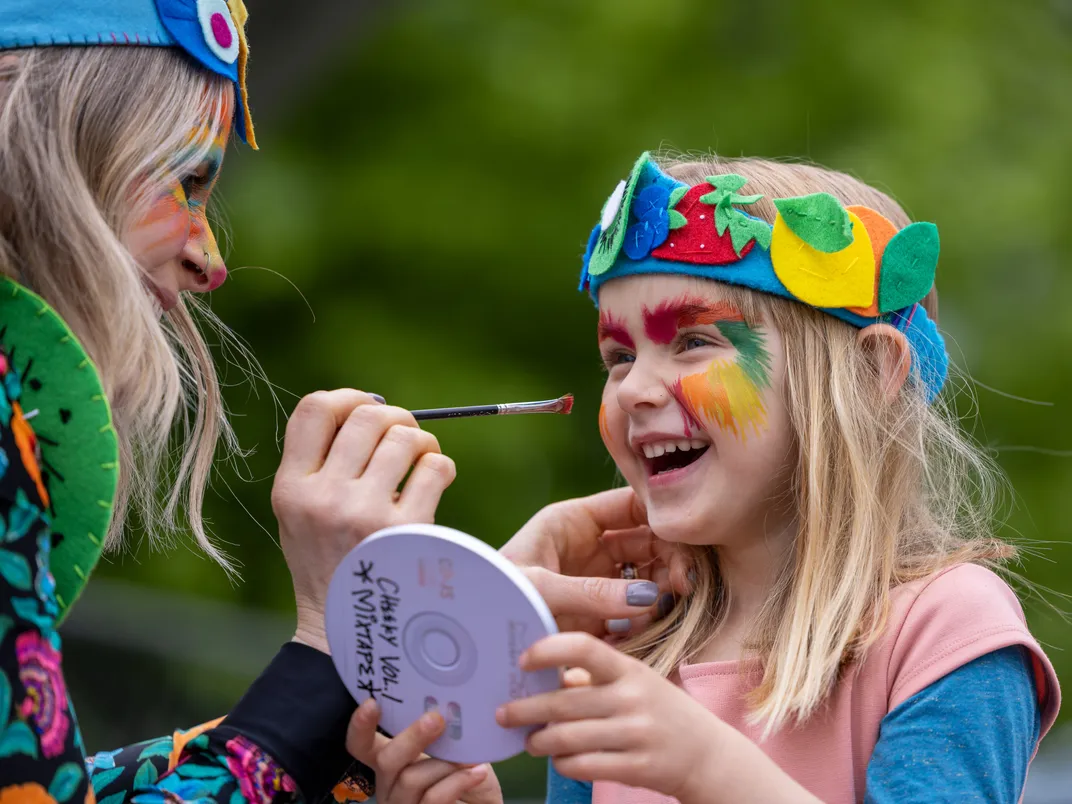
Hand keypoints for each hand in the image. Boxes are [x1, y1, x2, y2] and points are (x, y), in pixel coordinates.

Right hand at [272, 390, 455, 652]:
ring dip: (422, 442)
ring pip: (406, 437)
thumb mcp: (298, 513)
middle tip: (404, 438)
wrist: (343, 633)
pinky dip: (441, 468)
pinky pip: (435, 468)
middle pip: (368, 414)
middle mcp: (323, 497)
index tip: (365, 408)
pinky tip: (435, 484)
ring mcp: (364, 514)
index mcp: (290, 488)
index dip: (348, 396)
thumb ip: (318, 462)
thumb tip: (367, 405)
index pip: (314, 408)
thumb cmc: (327, 562)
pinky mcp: (405, 532)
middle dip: (395, 417)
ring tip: (420, 462)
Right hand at [347, 699, 503, 803]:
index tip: (372, 703)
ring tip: (469, 758)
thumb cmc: (465, 774)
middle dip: (411, 737)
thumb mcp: (456, 746)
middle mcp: (389, 783)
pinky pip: (433, 798)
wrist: (482, 803)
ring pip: (410, 779)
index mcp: (391, 758)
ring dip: (444, 764)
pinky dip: (458, 782)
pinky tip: (476, 772)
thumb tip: (449, 701)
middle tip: (436, 720)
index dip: (360, 726)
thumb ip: (445, 728)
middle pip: (385, 759)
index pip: (361, 744)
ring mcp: (402, 803)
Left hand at [494, 632, 719, 802]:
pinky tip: (558, 759)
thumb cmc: (659, 710)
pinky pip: (582, 765)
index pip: (584, 649)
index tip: (523, 661)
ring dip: (539, 741)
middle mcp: (632, 698)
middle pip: (564, 702)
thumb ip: (592, 678)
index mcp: (628, 669)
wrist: (706, 754)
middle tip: (503, 714)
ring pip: (567, 738)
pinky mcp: (636, 768)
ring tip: (530, 741)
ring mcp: (635, 734)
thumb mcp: (633, 682)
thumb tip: (544, 675)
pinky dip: (562, 763)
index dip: (548, 651)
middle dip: (525, 709)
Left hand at [500, 488, 691, 635]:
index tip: (684, 539)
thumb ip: (592, 593)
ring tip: (661, 606)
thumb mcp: (540, 589)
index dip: (661, 516)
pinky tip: (642, 626)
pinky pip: (633, 608)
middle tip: (682, 584)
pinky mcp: (595, 611)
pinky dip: (644, 616)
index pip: (630, 505)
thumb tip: (649, 598)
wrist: (472, 637)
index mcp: (572, 521)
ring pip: (645, 573)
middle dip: (669, 557)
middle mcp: (588, 545)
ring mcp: (593, 578)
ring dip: (660, 588)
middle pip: (646, 539)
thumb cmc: (494, 598)